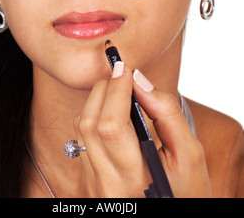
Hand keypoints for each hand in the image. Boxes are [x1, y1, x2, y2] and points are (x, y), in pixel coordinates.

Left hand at [73, 62, 212, 197]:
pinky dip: (93, 116)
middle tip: (121, 75)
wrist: (173, 216)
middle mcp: (109, 183)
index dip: (116, 89)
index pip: (112, 124)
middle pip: (90, 122)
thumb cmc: (187, 188)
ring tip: (118, 90)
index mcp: (137, 177)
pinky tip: (112, 111)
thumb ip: (167, 113)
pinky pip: (81, 140)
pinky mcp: (89, 181)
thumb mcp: (190, 153)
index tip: (126, 68)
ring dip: (96, 100)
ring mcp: (95, 184)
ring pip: (81, 128)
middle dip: (104, 89)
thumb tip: (139, 80)